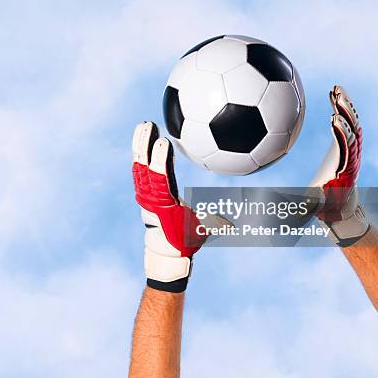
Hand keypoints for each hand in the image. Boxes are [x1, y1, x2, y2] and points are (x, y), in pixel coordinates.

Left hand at [132, 121, 205, 291]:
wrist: (166, 253)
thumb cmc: (185, 240)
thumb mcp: (201, 229)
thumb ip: (217, 218)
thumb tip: (239, 214)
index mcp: (163, 204)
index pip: (159, 178)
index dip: (159, 159)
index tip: (162, 140)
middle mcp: (150, 197)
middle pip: (143, 167)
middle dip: (143, 145)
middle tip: (148, 124)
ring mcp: (144, 195)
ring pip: (138, 166)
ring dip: (140, 145)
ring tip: (144, 125)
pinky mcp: (143, 193)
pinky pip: (140, 171)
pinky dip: (141, 154)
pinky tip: (143, 140)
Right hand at [309, 86, 369, 246]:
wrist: (340, 204)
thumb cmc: (324, 206)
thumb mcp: (314, 207)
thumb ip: (305, 204)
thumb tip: (288, 206)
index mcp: (344, 171)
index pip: (347, 149)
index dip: (342, 133)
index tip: (333, 119)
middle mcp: (352, 158)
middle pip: (354, 133)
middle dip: (347, 114)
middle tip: (338, 98)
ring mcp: (352, 150)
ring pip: (353, 125)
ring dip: (346, 107)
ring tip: (337, 89)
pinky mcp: (347, 144)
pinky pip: (348, 123)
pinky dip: (342, 108)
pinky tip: (334, 93)